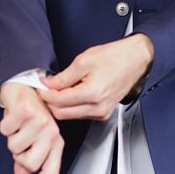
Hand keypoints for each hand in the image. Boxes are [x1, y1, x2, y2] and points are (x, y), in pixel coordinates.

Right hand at [0, 82, 63, 173]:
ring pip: (15, 147)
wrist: (24, 85)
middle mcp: (51, 133)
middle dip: (18, 155)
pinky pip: (6, 130)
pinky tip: (12, 116)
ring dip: (10, 137)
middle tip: (19, 140)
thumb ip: (27, 161)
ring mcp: (40, 122)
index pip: (50, 173)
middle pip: (29, 163)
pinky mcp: (26, 111)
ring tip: (17, 126)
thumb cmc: (29, 113)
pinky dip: (4, 125)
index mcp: (56, 143)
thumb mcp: (31, 139)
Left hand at [38, 34, 153, 120]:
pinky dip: (71, 106)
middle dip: (50, 102)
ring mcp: (101, 113)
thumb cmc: (115, 58)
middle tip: (44, 89)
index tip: (39, 86)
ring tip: (57, 90)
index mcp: (92, 94)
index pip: (58, 102)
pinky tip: (70, 94)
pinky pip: (80, 114)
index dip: (45, 94)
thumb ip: (63, 76)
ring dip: (60, 105)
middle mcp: (98, 108)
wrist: (135, 60)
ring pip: (70, 116)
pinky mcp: (103, 113)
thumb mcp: (83, 61)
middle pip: (61, 113)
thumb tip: (47, 84)